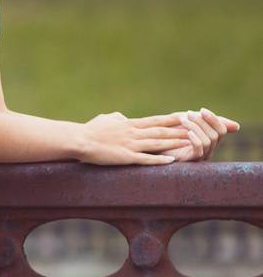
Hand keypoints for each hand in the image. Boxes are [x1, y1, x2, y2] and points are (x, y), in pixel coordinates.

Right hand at [80, 110, 203, 166]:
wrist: (79, 139)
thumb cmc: (90, 130)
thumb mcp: (105, 119)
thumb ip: (116, 118)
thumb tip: (122, 117)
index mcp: (130, 124)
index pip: (157, 120)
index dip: (173, 118)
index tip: (188, 116)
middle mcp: (134, 133)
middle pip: (162, 130)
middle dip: (181, 129)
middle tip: (197, 128)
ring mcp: (131, 145)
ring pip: (158, 143)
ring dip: (175, 143)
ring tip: (190, 142)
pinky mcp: (125, 157)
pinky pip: (145, 159)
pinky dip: (159, 160)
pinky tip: (171, 161)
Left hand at [162, 107, 239, 162]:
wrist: (152, 144)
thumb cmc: (171, 133)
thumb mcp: (190, 123)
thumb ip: (209, 122)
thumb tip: (237, 127)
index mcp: (210, 140)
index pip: (222, 129)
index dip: (214, 119)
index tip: (201, 110)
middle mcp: (208, 150)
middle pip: (217, 134)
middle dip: (203, 122)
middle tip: (188, 114)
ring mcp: (200, 157)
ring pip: (209, 140)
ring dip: (196, 127)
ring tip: (184, 120)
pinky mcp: (190, 161)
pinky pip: (200, 150)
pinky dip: (196, 139)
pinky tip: (187, 132)